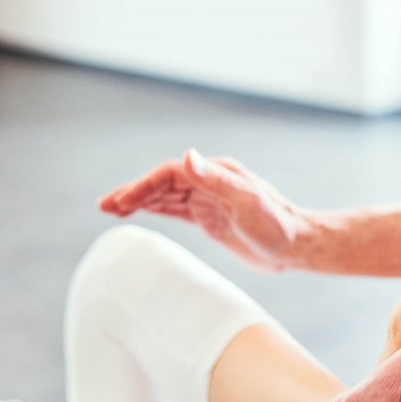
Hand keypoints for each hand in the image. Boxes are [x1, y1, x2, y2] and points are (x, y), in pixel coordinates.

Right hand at [99, 150, 316, 271]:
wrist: (297, 246)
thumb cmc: (277, 224)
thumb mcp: (247, 200)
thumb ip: (215, 179)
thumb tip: (187, 155)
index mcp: (216, 173)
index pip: (170, 173)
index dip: (144, 185)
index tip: (122, 201)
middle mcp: (210, 182)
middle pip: (162, 183)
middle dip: (133, 192)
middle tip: (104, 205)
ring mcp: (208, 200)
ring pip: (165, 197)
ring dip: (139, 201)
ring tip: (110, 209)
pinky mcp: (210, 218)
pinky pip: (176, 211)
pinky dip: (155, 210)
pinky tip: (138, 213)